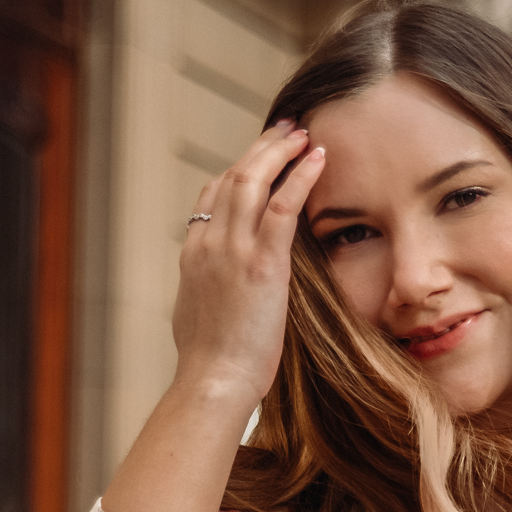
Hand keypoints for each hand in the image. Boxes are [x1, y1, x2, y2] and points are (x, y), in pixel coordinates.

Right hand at [172, 119, 325, 402]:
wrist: (213, 381)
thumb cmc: (210, 366)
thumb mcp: (198, 319)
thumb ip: (206, 295)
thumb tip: (211, 296)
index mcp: (193, 256)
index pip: (211, 197)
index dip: (236, 172)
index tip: (259, 160)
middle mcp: (209, 243)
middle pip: (231, 176)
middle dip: (260, 149)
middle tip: (285, 130)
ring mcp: (232, 250)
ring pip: (253, 179)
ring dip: (280, 150)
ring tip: (303, 134)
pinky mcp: (262, 263)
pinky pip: (281, 205)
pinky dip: (299, 176)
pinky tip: (318, 158)